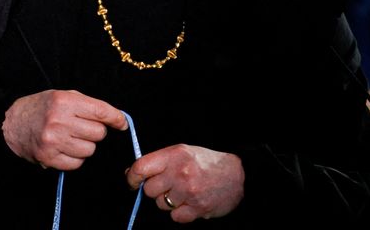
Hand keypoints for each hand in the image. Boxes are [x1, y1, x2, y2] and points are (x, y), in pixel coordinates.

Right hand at [2, 89, 127, 169]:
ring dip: (86, 145)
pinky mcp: (49, 157)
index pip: (100, 111)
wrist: (13, 123)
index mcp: (64, 101)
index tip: (122, 123)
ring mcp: (54, 140)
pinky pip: (77, 163)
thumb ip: (88, 105)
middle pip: (98, 133)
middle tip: (82, 128)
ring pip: (90, 149)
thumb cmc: (42, 108)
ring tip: (72, 138)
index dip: (116, 118)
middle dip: (95, 132)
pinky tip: (65, 148)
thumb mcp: (63, 96)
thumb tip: (116, 118)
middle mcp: (59, 120)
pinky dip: (75, 158)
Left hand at [125, 144, 244, 222]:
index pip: (141, 168)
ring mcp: (189, 192)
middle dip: (155, 189)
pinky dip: (180, 213)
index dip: (132, 177)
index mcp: (174, 155)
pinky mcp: (197, 208)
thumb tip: (132, 173)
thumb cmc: (207, 162)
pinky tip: (190, 203)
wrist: (238, 174)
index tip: (132, 181)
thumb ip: (159, 161)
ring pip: (161, 204)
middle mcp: (180, 173)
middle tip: (168, 185)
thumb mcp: (182, 152)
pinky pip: (175, 217)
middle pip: (149, 190)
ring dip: (168, 201)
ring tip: (183, 192)